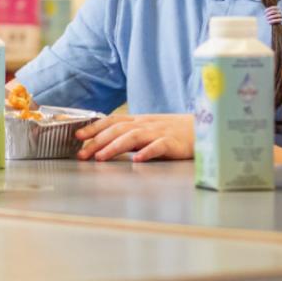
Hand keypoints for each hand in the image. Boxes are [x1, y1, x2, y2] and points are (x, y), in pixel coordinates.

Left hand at [77, 113, 194, 161]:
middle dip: (97, 141)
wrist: (204, 129)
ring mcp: (159, 132)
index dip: (94, 127)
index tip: (77, 136)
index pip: (112, 121)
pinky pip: (159, 146)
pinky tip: (138, 160)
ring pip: (133, 137)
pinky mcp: (173, 143)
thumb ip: (131, 135)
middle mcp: (146, 124)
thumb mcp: (149, 130)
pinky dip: (147, 152)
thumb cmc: (174, 132)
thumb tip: (106, 142)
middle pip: (118, 129)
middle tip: (82, 154)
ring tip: (101, 157)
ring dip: (115, 146)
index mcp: (139, 120)